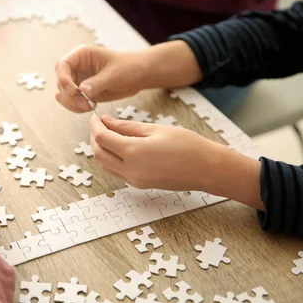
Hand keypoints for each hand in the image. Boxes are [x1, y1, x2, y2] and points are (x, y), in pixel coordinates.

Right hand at [55, 42, 203, 112]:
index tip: (74, 91)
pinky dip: (77, 108)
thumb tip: (81, 91)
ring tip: (88, 106)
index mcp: (82, 55)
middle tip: (85, 103)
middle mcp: (77, 67)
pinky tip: (90, 107)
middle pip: (61, 82)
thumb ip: (97, 83)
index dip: (63, 79)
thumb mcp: (114, 74)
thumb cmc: (129, 67)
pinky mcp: (83, 92)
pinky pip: (72, 102)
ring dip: (72, 103)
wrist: (139, 75)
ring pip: (64, 94)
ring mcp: (79, 80)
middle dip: (70, 96)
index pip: (62, 66)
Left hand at [89, 115, 262, 208]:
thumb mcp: (155, 129)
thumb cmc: (187, 145)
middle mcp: (131, 170)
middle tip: (99, 124)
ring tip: (108, 134)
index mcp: (134, 153)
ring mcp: (135, 180)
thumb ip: (127, 127)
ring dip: (101, 150)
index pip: (102, 138)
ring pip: (105, 165)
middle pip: (99, 154)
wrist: (207, 169)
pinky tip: (118, 147)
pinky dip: (111, 159)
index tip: (96, 116)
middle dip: (94, 138)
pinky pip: (116, 172)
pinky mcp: (140, 185)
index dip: (95, 126)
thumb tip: (106, 121)